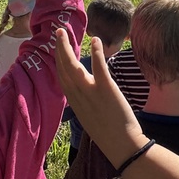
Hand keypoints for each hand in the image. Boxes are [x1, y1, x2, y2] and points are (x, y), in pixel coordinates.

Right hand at [54, 29, 145, 168]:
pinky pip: (99, 68)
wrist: (121, 146)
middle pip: (63, 67)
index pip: (61, 76)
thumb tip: (84, 89)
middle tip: (58, 32)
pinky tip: (95, 41)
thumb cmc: (107, 132)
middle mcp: (77, 95)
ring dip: (67, 47)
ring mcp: (90, 92)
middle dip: (59, 49)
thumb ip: (83, 100)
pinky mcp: (106, 89)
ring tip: (64, 32)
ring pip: (74, 66)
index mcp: (73, 100)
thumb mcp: (88, 115)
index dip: (58, 60)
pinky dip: (96, 53)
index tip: (57, 46)